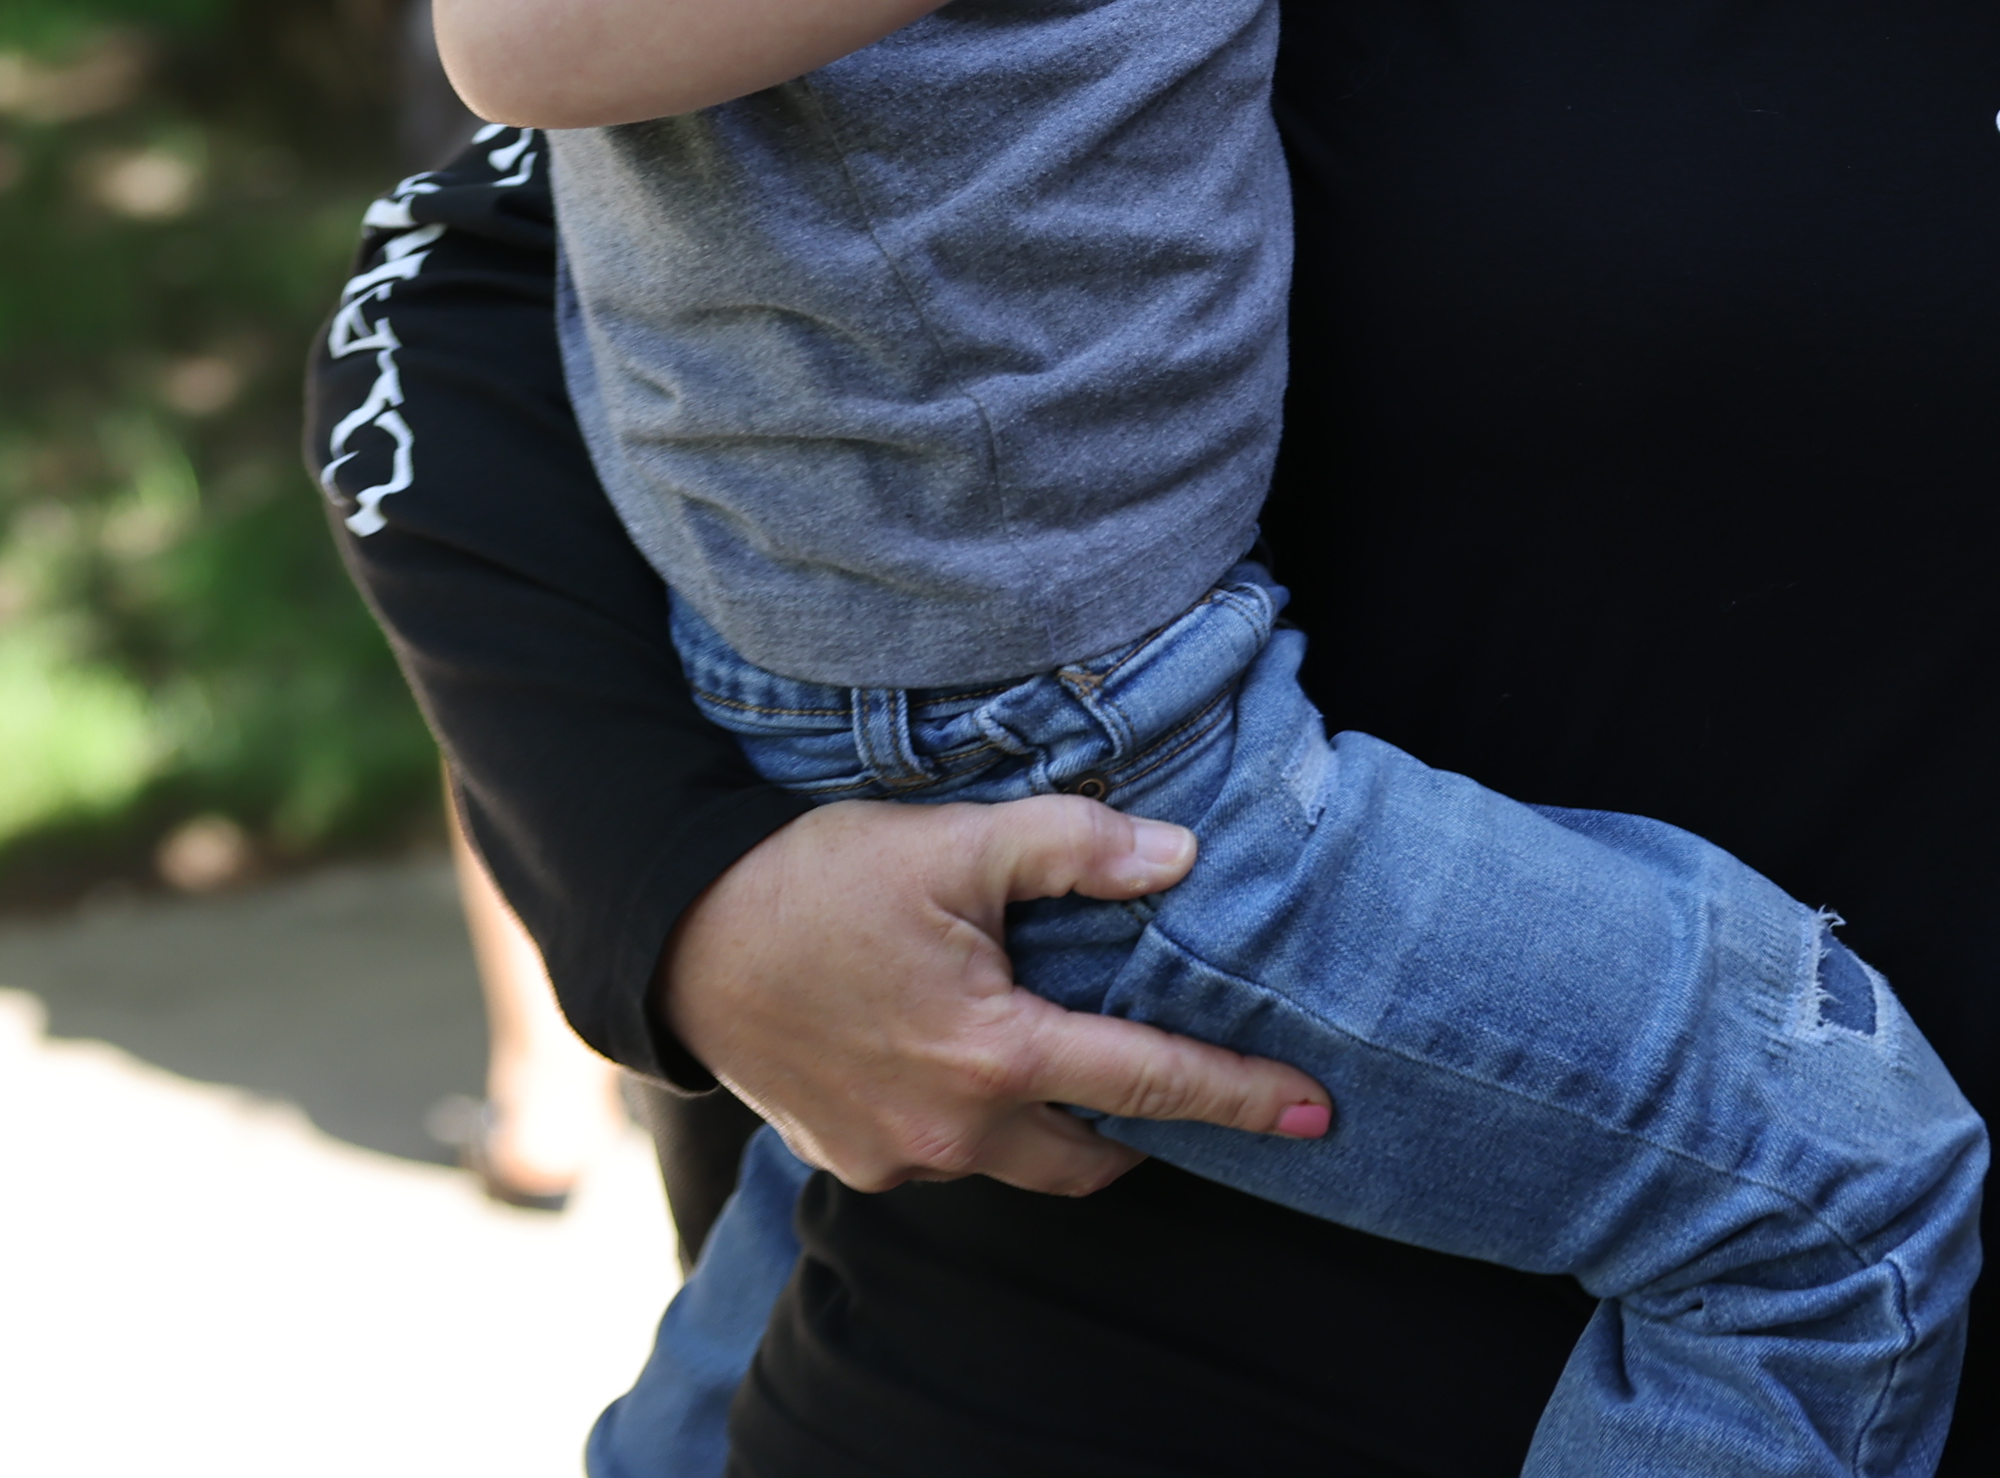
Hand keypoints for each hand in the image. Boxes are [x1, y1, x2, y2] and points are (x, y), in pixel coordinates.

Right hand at [655, 798, 1331, 1196]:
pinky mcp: (855, 1159)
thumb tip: (1179, 858)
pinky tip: (980, 1060)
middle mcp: (954, 1131)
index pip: (1150, 1083)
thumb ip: (1076, 848)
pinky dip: (988, 1118)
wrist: (680, 939)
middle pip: (1095, 1152)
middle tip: (1193, 1085)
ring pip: (1022, 1159)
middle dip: (1153, 1130)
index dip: (1242, 1097)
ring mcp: (900, 1159)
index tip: (1320, 1112)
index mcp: (994, 1057)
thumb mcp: (956, 840)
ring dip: (1063, 1122)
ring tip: (1085, 1060)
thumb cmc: (817, 883)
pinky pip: (953, 1154)